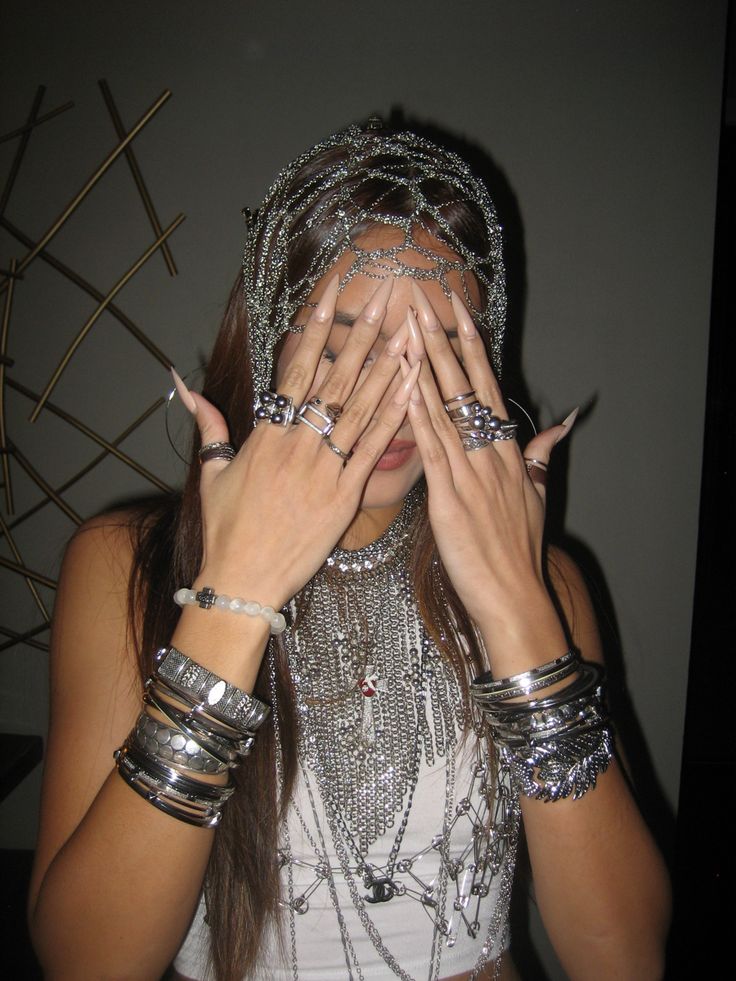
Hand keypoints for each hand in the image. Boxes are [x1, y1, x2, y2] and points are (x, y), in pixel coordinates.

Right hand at [172, 275, 418, 608]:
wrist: (242, 581)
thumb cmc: (225, 530)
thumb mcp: (212, 473)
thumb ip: (208, 425)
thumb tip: (182, 384)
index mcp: (266, 436)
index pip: (295, 371)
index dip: (315, 333)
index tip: (332, 299)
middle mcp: (297, 446)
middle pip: (335, 383)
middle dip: (361, 340)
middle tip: (383, 303)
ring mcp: (323, 472)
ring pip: (360, 412)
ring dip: (387, 371)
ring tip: (408, 338)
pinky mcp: (343, 498)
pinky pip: (372, 452)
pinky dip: (393, 421)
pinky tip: (411, 392)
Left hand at [405, 283, 575, 643]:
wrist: (514, 595)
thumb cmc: (519, 551)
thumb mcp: (539, 496)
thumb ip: (545, 454)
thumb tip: (563, 423)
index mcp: (508, 453)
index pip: (488, 388)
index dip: (473, 348)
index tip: (459, 312)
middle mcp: (491, 455)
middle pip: (466, 387)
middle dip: (443, 341)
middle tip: (424, 300)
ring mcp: (471, 474)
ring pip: (446, 409)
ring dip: (425, 365)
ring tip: (409, 328)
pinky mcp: (449, 497)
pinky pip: (432, 448)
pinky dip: (418, 415)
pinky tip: (405, 386)